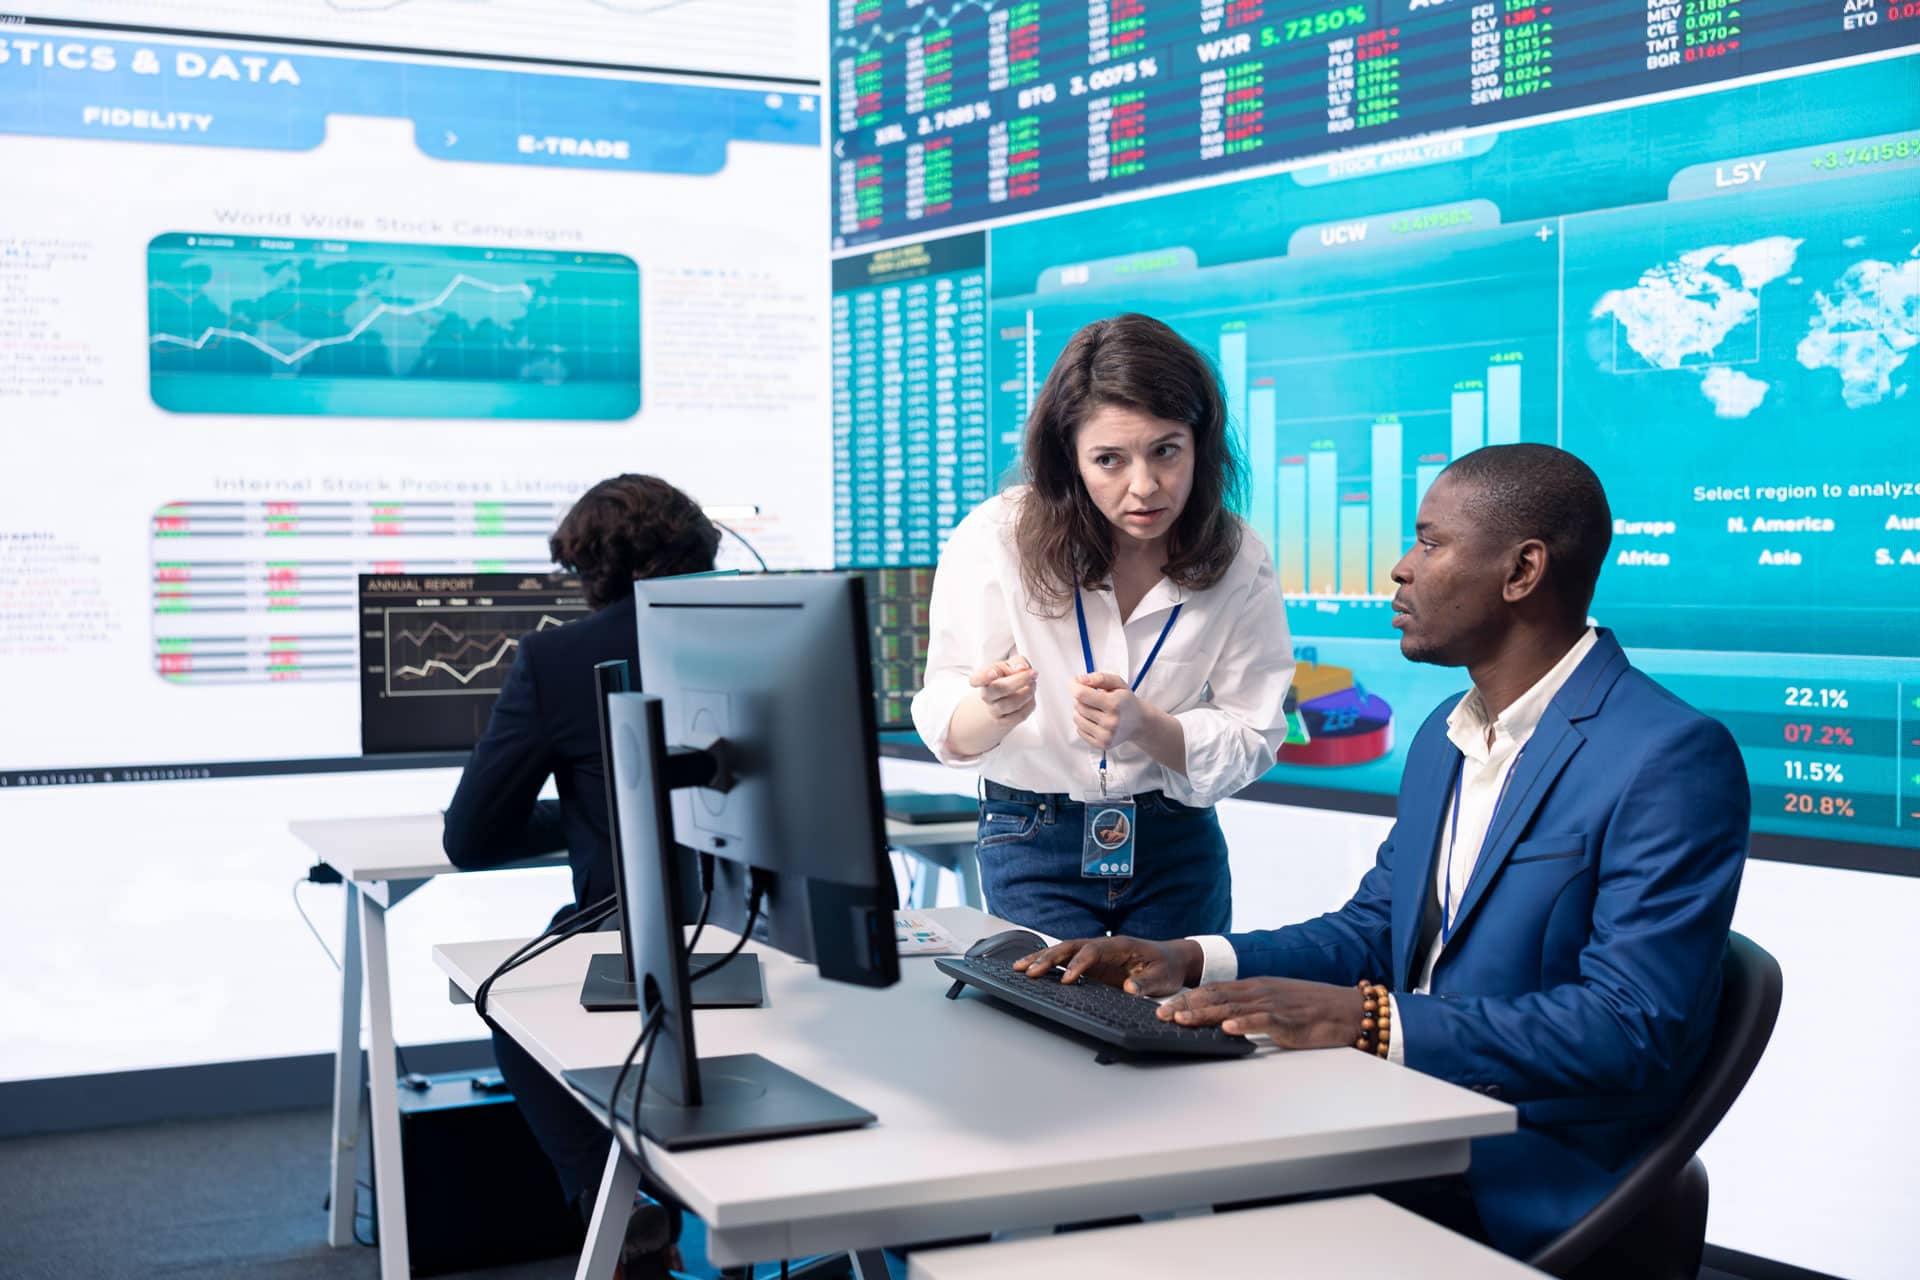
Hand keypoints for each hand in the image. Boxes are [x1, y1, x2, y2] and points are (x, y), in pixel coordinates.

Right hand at [969, 656, 1035, 725]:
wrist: (1002, 698)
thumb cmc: (1005, 679)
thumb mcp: (1010, 664)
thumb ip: (1017, 662)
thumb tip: (1022, 668)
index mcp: (983, 678)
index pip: (976, 679)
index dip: (983, 677)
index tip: (993, 673)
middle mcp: (986, 695)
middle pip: (1000, 690)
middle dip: (1020, 680)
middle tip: (1032, 673)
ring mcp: (994, 710)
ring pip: (1013, 703)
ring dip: (1028, 692)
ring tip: (1032, 684)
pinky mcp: (1004, 722)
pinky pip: (1021, 715)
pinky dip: (1030, 704)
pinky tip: (1029, 697)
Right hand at [1011, 935, 1201, 996]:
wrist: (1173, 959)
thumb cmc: (1167, 966)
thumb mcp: (1163, 977)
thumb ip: (1146, 983)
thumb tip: (1129, 989)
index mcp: (1120, 945)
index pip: (1093, 951)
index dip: (1079, 964)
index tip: (1068, 980)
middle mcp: (1104, 946)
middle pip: (1070, 947)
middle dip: (1048, 958)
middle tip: (1029, 971)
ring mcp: (1096, 954)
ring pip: (1064, 952)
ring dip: (1042, 959)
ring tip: (1018, 968)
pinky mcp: (1093, 964)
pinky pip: (1066, 962)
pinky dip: (1049, 965)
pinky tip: (1032, 971)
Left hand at [1071, 672, 1146, 751]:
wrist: (1139, 722)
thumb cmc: (1126, 701)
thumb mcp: (1118, 683)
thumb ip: (1099, 678)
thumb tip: (1079, 680)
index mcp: (1114, 704)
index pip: (1081, 694)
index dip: (1074, 686)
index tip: (1075, 683)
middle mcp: (1110, 722)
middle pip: (1078, 705)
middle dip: (1082, 699)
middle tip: (1094, 698)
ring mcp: (1106, 735)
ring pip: (1077, 719)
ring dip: (1081, 711)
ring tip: (1095, 709)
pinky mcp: (1102, 744)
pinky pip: (1079, 731)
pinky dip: (1083, 724)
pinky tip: (1095, 720)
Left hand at [1155, 977, 1364, 1047]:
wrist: (1348, 1009)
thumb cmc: (1313, 1008)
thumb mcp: (1275, 1003)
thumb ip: (1250, 1008)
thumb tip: (1222, 1020)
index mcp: (1255, 987)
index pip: (1214, 991)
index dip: (1187, 998)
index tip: (1164, 1007)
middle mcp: (1260, 992)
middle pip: (1216, 998)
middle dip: (1186, 1006)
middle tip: (1161, 1014)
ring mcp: (1274, 1005)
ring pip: (1233, 1008)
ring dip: (1205, 1014)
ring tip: (1182, 1020)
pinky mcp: (1290, 1021)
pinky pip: (1263, 1022)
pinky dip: (1244, 1024)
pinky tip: (1228, 1028)